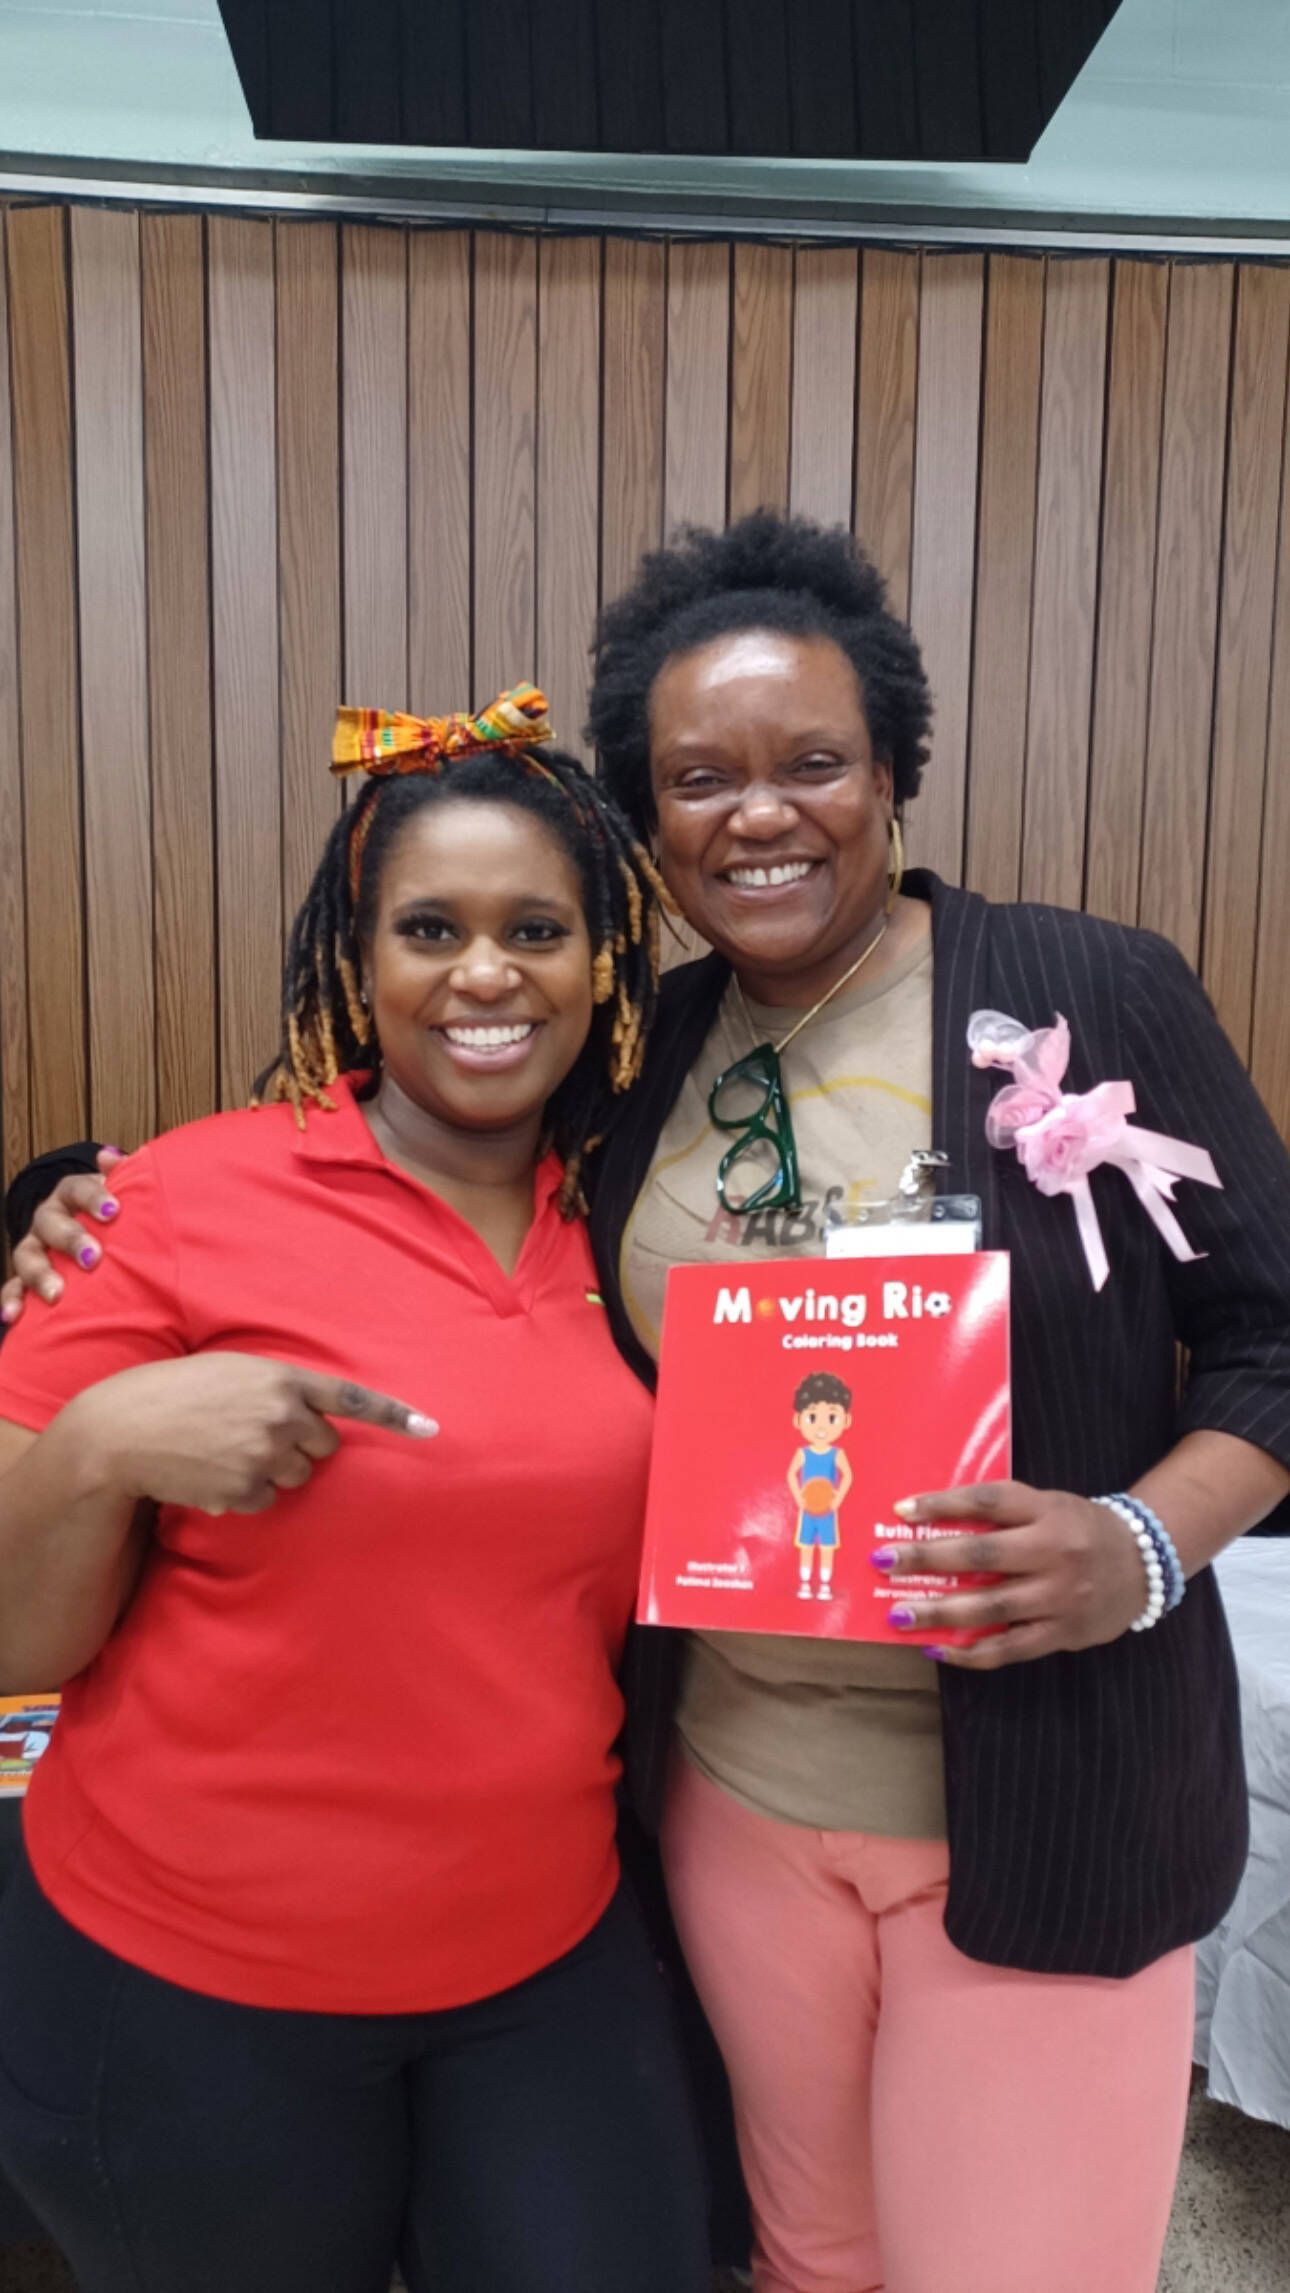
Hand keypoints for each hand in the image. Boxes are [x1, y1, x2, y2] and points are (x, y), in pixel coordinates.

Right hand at [1, 1149, 123, 1322]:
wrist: (90, 1231)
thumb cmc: (111, 1216)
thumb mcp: (119, 1192)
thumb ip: (122, 1176)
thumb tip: (110, 1156)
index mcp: (71, 1194)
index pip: (78, 1188)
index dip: (94, 1197)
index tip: (113, 1211)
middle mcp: (48, 1218)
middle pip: (51, 1223)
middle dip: (71, 1239)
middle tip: (92, 1258)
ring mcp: (34, 1247)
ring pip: (27, 1256)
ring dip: (39, 1274)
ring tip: (56, 1294)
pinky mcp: (25, 1276)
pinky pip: (12, 1287)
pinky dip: (10, 1301)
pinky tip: (12, 1317)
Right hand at [67, 1353, 436, 1516]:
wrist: (123, 1430)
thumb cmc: (175, 1394)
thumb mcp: (231, 1372)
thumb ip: (277, 1389)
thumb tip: (312, 1424)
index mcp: (281, 1378)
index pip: (350, 1398)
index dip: (394, 1416)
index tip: (431, 1430)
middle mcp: (280, 1415)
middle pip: (324, 1447)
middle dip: (300, 1446)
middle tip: (253, 1435)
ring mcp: (264, 1453)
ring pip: (297, 1476)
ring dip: (271, 1470)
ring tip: (224, 1451)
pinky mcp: (246, 1487)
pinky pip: (267, 1500)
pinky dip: (245, 1493)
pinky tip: (212, 1473)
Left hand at [873, 1480, 1148, 1667]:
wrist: (1145, 1565)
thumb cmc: (1080, 1529)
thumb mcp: (1048, 1505)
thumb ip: (1001, 1511)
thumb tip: (930, 1519)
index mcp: (1048, 1511)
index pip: (990, 1501)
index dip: (944, 1503)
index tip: (901, 1510)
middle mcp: (1054, 1552)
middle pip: (983, 1554)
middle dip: (928, 1559)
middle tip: (884, 1562)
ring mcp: (1060, 1597)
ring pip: (992, 1607)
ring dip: (940, 1612)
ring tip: (899, 1614)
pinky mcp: (1063, 1633)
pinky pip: (1010, 1648)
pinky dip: (972, 1652)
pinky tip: (938, 1649)